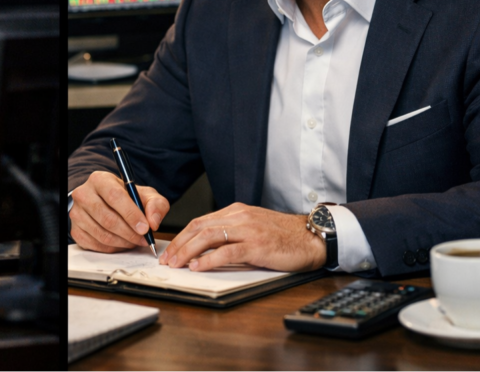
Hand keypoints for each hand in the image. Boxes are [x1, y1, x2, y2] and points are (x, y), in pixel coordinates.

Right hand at [69, 171, 169, 252]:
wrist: (107, 202)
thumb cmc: (126, 197)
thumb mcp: (145, 195)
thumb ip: (156, 204)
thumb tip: (153, 222)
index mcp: (100, 180)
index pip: (115, 196)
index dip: (131, 214)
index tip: (145, 228)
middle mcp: (84, 194)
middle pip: (107, 218)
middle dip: (129, 232)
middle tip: (143, 239)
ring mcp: (77, 213)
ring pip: (101, 234)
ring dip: (122, 242)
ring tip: (134, 241)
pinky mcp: (75, 229)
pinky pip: (95, 244)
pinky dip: (112, 248)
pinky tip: (122, 243)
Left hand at [159, 202, 325, 271]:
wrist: (312, 237)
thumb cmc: (284, 235)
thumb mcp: (253, 227)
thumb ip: (232, 233)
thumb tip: (205, 248)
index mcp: (236, 211)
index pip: (200, 221)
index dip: (182, 236)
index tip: (171, 249)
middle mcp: (239, 217)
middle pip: (199, 227)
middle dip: (179, 244)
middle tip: (167, 259)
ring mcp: (248, 230)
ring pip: (208, 237)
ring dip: (188, 251)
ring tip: (177, 264)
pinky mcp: (257, 246)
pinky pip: (226, 252)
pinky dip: (208, 260)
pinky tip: (198, 267)